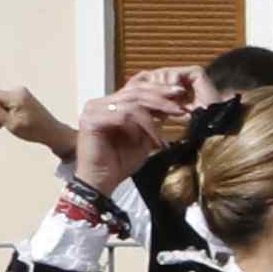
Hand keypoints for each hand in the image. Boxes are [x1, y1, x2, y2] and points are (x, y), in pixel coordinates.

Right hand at [0, 82, 78, 163]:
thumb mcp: (10, 123)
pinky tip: (11, 120)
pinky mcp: (21, 96)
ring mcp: (20, 92)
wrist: (51, 131)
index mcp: (15, 96)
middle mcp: (17, 90)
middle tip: (0, 125)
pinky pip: (4, 101)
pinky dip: (4, 111)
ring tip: (6, 124)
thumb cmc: (33, 130)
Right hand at [68, 64, 207, 193]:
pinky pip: (123, 116)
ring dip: (154, 116)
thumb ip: (153, 121)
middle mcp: (99, 103)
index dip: (159, 89)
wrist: (101, 182)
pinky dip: (140, 127)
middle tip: (180, 106)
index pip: (136, 89)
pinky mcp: (91, 120)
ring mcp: (93, 110)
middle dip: (161, 98)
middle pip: (135, 92)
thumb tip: (172, 105)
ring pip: (132, 103)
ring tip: (167, 128)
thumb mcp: (143, 138)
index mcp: (110, 104)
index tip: (181, 92)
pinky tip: (152, 140)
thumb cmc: (119, 162)